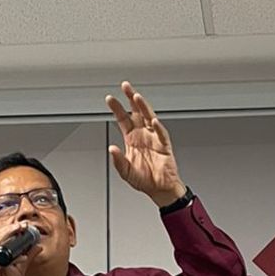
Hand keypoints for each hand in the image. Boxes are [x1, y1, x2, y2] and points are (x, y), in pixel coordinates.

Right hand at [0, 226, 32, 275]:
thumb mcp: (19, 271)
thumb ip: (27, 258)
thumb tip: (36, 247)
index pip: (1, 237)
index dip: (12, 229)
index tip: (24, 225)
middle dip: (10, 229)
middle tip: (23, 225)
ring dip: (7, 235)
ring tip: (18, 230)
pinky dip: (8, 256)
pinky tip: (19, 256)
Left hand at [106, 81, 185, 206]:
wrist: (160, 189)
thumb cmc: (144, 180)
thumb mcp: (125, 172)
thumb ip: (118, 161)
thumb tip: (111, 149)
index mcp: (132, 138)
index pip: (123, 118)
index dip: (117, 108)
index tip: (109, 98)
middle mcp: (143, 135)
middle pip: (136, 112)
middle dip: (131, 98)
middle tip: (125, 86)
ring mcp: (154, 138)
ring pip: (148, 117)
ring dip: (143, 106)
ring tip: (137, 97)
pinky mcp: (164, 145)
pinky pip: (161, 134)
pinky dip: (157, 127)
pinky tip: (153, 121)